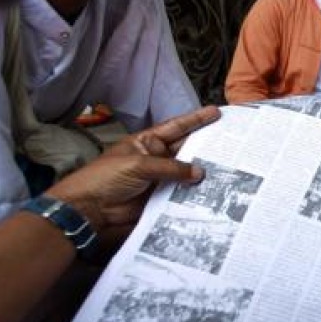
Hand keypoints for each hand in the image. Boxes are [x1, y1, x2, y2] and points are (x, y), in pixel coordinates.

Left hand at [47, 107, 220, 240]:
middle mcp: (156, 158)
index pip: (175, 127)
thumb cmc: (106, 178)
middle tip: (231, 143)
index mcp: (147, 142)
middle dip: (206, 146)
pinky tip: (212, 190)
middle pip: (185, 149)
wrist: (89, 208)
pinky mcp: (160, 198)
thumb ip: (170, 168)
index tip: (215, 113)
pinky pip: (182, 193)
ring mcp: (159, 179)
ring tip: (229, 167)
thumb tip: (200, 172)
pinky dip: (195, 192)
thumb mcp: (138, 165)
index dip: (195, 120)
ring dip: (203, 171)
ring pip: (187, 172)